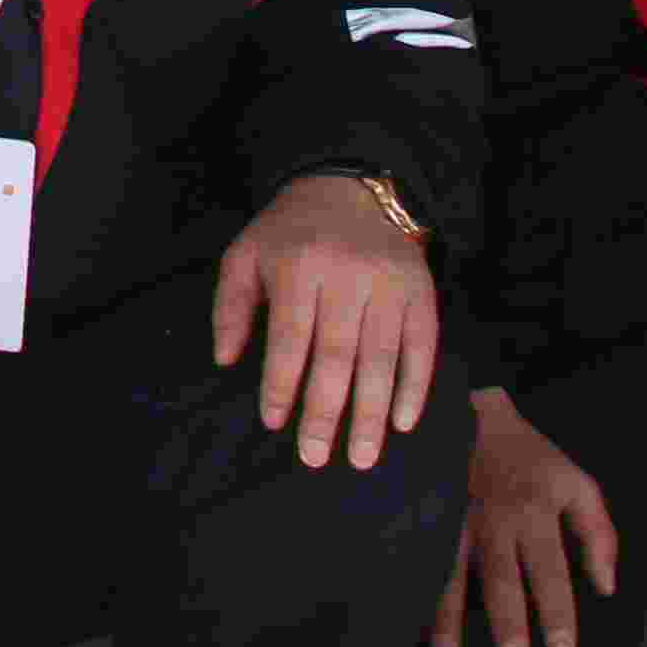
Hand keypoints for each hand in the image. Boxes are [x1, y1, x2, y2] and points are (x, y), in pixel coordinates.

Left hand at [213, 172, 437, 466]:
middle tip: (316, 458)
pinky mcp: (420, 291)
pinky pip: (421, 346)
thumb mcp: (245, 254)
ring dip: (372, 413)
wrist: (348, 187)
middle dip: (327, 412)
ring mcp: (388, 284)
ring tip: (361, 457)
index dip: (282, 384)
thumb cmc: (288, 232)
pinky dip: (415, 387)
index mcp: (298, 267)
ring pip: (381, 358)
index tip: (275, 424)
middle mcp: (346, 276)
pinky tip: (402, 422)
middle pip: (337, 356)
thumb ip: (230, 307)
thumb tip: (225, 361)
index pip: (291, 339)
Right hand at [426, 386, 617, 646]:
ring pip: (452, 572)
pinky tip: (408, 618)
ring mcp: (455, 517)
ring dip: (448, 617)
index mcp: (535, 512)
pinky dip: (416, 588)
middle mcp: (494, 520)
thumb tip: (605, 588)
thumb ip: (598, 533)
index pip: (550, 571)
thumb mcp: (576, 483)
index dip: (557, 612)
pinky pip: (422, 555)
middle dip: (508, 623)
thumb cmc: (530, 457)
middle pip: (501, 578)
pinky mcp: (426, 513)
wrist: (469, 410)